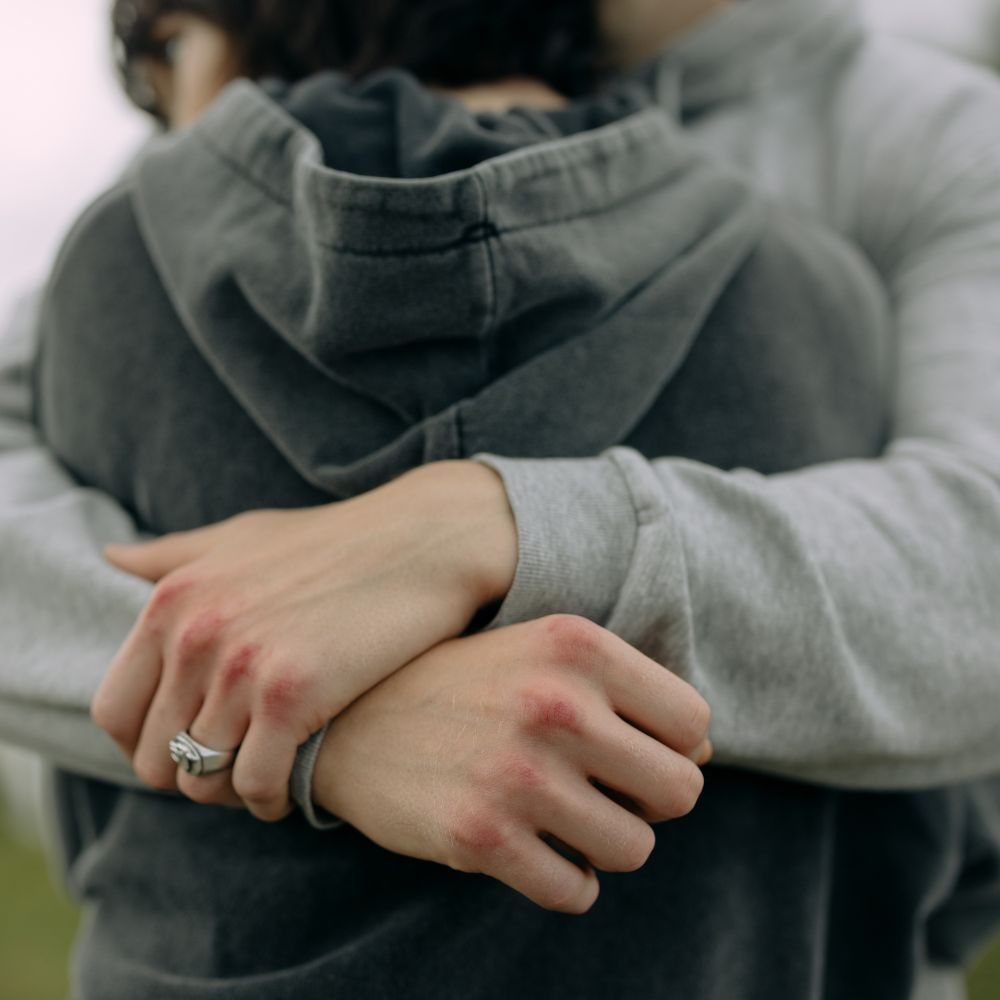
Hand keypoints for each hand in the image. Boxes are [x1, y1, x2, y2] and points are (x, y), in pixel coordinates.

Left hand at [91, 462, 516, 818]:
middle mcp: (194, 633)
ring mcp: (242, 665)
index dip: (145, 746)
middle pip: (155, 757)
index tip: (187, 750)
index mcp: (172, 599)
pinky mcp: (293, 694)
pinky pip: (256, 784)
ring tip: (266, 777)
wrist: (422, 541)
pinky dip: (270, 799)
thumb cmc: (334, 541)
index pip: (115, 711)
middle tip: (237, 769)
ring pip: (203, 779)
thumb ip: (174, 555)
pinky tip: (295, 784)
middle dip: (192, 776)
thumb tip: (109, 557)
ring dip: (233, 791)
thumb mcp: (243, 536)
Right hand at [314, 615, 712, 914]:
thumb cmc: (468, 685)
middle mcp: (555, 703)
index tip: (628, 749)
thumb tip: (705, 753)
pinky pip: (576, 891)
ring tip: (562, 817)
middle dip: (646, 800)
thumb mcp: (543, 656)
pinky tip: (535, 850)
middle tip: (599, 789)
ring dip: (605, 843)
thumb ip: (626, 692)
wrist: (354, 719)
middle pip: (680, 791)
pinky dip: (566, 880)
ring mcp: (518, 773)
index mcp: (578, 645)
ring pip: (635, 849)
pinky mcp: (481, 837)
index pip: (694, 722)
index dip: (669, 746)